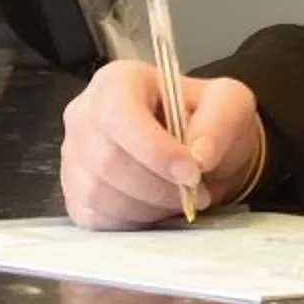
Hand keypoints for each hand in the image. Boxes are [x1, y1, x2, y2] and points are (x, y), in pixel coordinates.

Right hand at [60, 61, 261, 228]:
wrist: (198, 153)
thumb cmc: (206, 121)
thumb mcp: (230, 103)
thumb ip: (221, 119)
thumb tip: (200, 155)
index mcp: (117, 81)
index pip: (118, 113)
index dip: (153, 148)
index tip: (192, 171)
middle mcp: (84, 115)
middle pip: (106, 160)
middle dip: (157, 185)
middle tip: (196, 192)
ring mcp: (73, 157)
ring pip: (99, 194)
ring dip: (148, 207)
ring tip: (179, 199)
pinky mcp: (74, 194)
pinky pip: (95, 217)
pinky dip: (132, 221)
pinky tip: (156, 209)